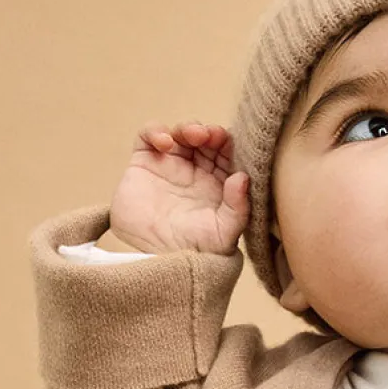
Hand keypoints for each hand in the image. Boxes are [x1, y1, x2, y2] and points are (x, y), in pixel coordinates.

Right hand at [108, 121, 249, 254]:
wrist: (153, 261)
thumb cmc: (193, 251)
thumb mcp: (224, 234)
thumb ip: (238, 208)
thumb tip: (243, 178)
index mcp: (219, 185)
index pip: (228, 154)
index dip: (229, 144)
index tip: (228, 143)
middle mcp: (196, 172)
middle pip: (206, 139)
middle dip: (210, 133)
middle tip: (210, 136)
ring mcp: (170, 165)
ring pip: (181, 133)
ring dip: (188, 127)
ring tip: (192, 136)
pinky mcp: (144, 163)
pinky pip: (149, 136)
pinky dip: (156, 131)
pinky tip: (165, 143)